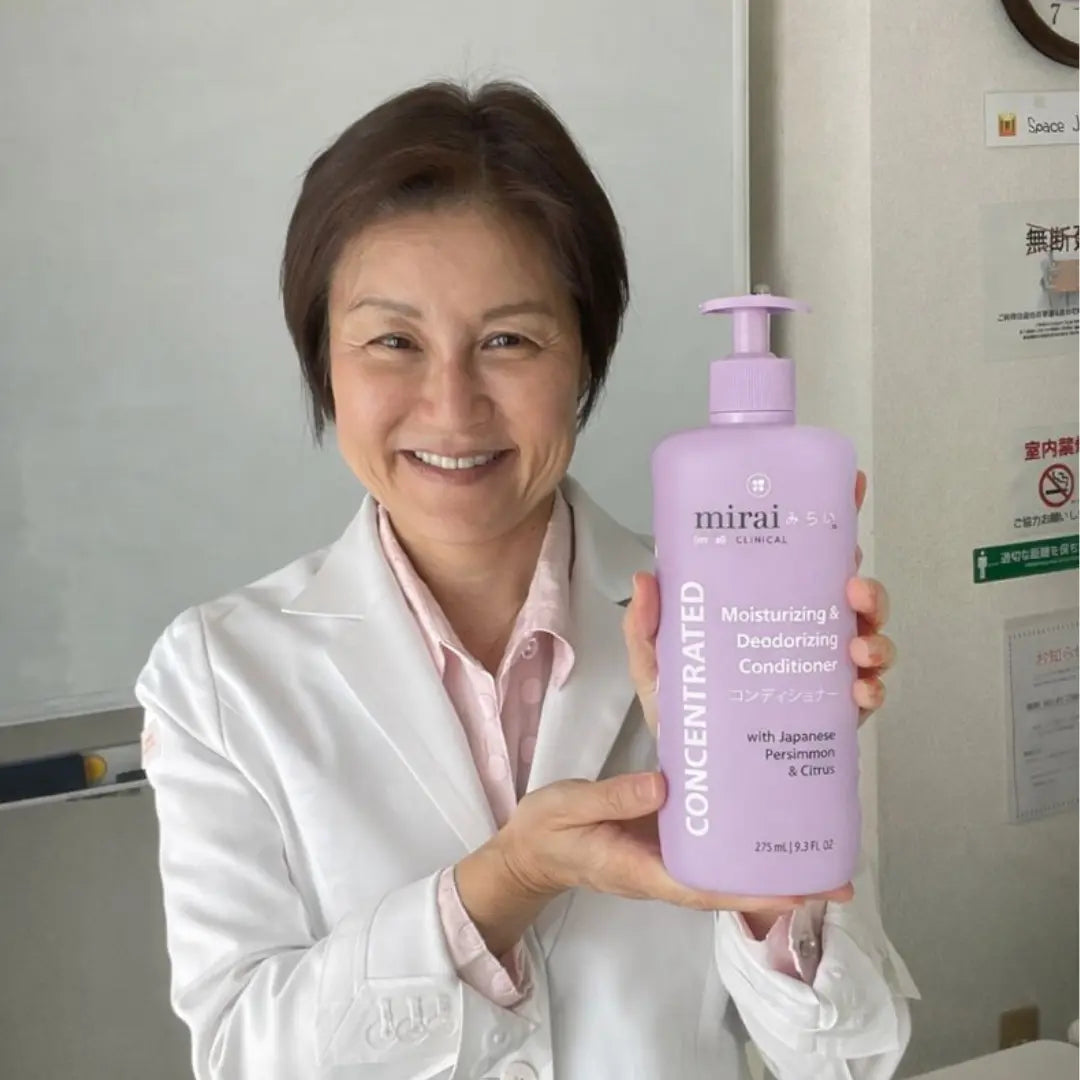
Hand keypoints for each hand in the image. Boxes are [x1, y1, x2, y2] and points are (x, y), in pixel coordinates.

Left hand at [625, 470, 895, 732]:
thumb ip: (645, 626)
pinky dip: (873, 689)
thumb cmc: (680, 707)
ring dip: (877, 636)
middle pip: (851, 595)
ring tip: (858, 647)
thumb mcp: (655, 663)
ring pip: (869, 638)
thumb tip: (645, 577)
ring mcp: (821, 669)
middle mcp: (800, 630)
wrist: (695, 771)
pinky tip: (860, 690)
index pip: (804, 555)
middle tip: (855, 588)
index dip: (835, 516)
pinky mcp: (831, 710)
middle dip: (867, 585)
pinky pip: (867, 693)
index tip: (853, 485)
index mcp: (766, 605)